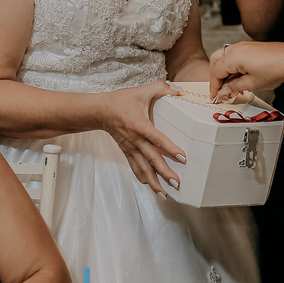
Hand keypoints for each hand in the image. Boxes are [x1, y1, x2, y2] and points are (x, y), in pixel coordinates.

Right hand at [102, 80, 186, 196]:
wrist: (100, 111)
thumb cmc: (121, 101)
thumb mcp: (142, 91)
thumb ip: (161, 88)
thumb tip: (179, 91)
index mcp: (140, 126)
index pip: (157, 139)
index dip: (170, 149)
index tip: (182, 158)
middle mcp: (135, 140)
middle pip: (151, 159)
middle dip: (164, 172)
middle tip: (176, 183)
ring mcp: (130, 148)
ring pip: (143, 167)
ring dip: (154, 181)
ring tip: (164, 193)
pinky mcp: (126, 151)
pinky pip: (134, 167)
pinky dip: (142, 177)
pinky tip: (150, 186)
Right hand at [209, 41, 283, 99]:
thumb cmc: (275, 69)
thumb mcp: (252, 83)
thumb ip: (234, 86)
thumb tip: (223, 90)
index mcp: (234, 57)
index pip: (216, 72)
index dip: (214, 86)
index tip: (215, 96)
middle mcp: (236, 48)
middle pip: (216, 61)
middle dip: (215, 76)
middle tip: (220, 90)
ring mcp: (243, 46)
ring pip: (224, 57)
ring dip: (224, 71)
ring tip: (231, 85)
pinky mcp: (251, 46)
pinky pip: (234, 55)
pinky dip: (232, 65)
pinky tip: (239, 76)